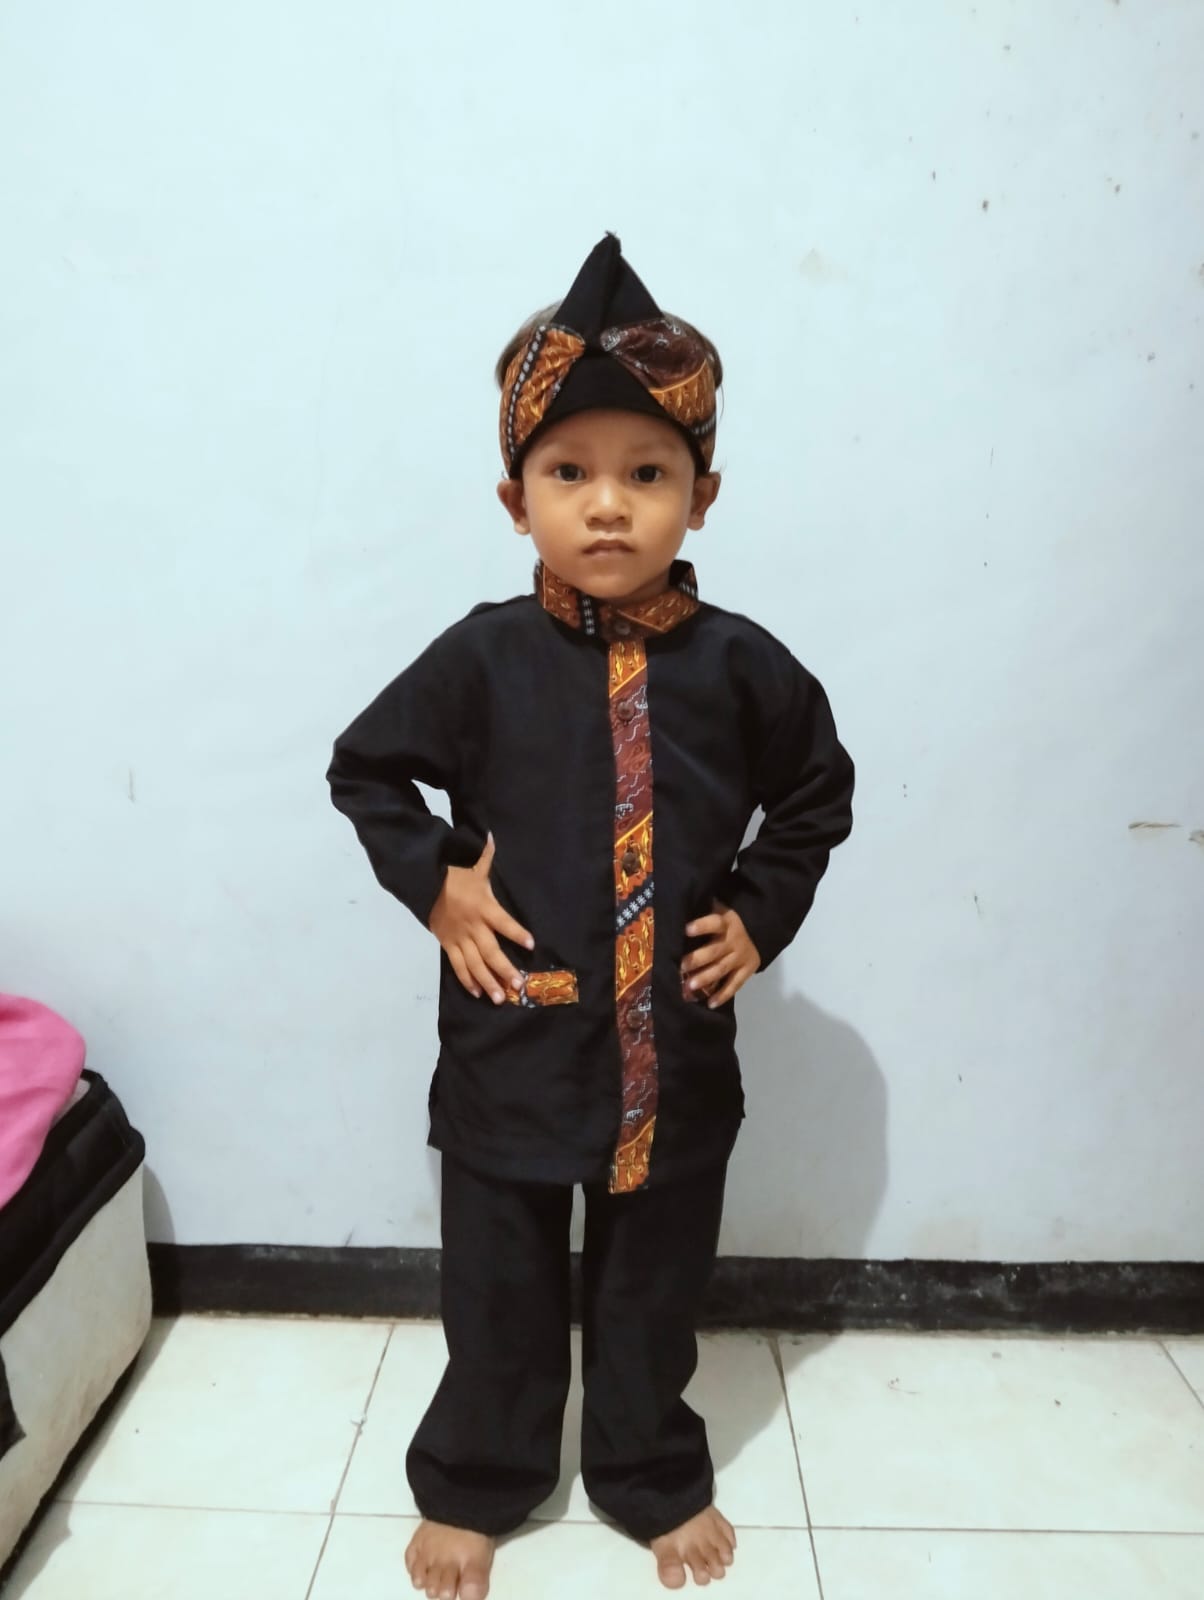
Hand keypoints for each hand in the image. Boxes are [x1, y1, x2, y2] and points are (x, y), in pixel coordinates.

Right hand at [429, 833, 534, 1003]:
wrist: (421, 882)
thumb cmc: (453, 872)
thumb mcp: (472, 862)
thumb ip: (486, 853)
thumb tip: (493, 836)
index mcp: (482, 906)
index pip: (503, 921)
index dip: (516, 932)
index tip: (531, 944)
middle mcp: (472, 925)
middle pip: (490, 951)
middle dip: (505, 969)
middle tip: (518, 985)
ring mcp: (458, 937)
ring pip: (474, 964)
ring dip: (488, 981)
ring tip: (500, 998)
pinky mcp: (447, 943)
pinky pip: (457, 965)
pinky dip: (467, 979)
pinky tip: (478, 992)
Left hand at [681, 901, 760, 1007]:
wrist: (761, 930)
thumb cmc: (729, 921)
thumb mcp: (720, 908)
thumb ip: (703, 908)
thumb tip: (677, 904)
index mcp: (726, 922)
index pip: (714, 923)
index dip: (701, 926)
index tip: (686, 929)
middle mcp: (733, 941)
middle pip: (714, 951)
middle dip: (696, 959)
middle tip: (680, 967)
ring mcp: (740, 957)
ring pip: (721, 969)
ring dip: (705, 978)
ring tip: (689, 986)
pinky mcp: (746, 971)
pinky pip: (735, 985)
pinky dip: (723, 995)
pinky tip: (710, 1004)